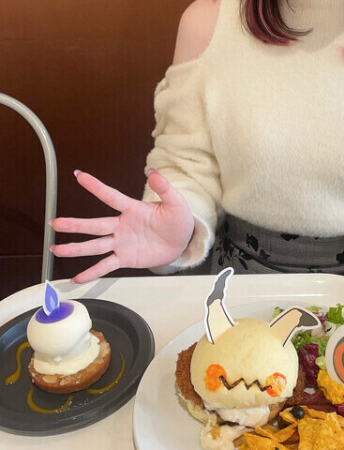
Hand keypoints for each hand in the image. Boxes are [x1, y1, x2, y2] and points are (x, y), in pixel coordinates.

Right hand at [50, 169, 194, 282]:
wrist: (183, 241)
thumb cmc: (178, 220)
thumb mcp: (175, 202)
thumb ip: (164, 188)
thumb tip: (154, 172)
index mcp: (132, 209)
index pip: (111, 196)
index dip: (95, 186)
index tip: (78, 175)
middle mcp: (122, 226)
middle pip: (94, 225)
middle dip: (74, 224)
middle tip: (55, 222)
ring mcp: (121, 242)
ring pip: (94, 246)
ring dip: (75, 248)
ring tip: (56, 249)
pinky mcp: (125, 258)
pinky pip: (106, 265)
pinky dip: (92, 272)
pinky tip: (77, 278)